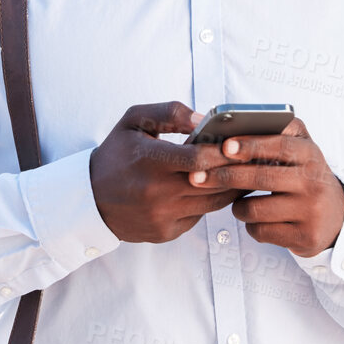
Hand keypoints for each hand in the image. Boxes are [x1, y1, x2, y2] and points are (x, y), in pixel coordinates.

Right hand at [89, 102, 241, 243]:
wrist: (89, 199)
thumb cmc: (115, 156)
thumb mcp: (133, 121)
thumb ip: (169, 112)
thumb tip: (204, 119)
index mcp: (149, 160)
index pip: (199, 158)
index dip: (224, 151)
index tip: (238, 142)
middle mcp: (156, 191)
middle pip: (213, 182)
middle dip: (236, 169)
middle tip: (254, 158)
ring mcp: (162, 215)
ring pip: (213, 202)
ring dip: (230, 187)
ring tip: (243, 172)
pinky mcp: (166, 232)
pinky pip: (199, 217)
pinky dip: (208, 203)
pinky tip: (212, 190)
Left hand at [189, 117, 343, 257]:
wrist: (336, 218)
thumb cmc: (305, 178)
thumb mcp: (300, 151)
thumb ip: (276, 132)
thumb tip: (233, 125)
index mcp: (311, 155)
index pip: (279, 145)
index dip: (250, 145)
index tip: (224, 146)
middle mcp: (314, 182)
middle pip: (261, 178)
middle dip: (223, 176)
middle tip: (195, 176)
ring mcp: (311, 212)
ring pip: (255, 209)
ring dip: (238, 207)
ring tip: (240, 203)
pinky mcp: (305, 237)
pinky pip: (260, 231)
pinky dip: (251, 226)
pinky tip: (258, 220)